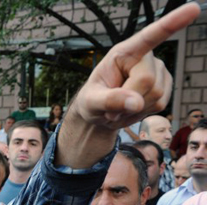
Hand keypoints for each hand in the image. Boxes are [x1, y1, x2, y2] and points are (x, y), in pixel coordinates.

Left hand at [70, 3, 199, 131]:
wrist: (100, 114)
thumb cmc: (92, 102)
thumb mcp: (91, 103)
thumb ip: (110, 100)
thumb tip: (136, 103)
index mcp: (124, 52)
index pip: (149, 36)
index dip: (172, 23)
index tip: (193, 9)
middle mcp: (145, 58)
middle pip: (148, 81)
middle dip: (129, 99)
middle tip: (111, 106)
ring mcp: (158, 71)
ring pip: (156, 96)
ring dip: (135, 109)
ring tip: (121, 106)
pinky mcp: (165, 86)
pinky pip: (160, 105)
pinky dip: (143, 113)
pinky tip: (132, 109)